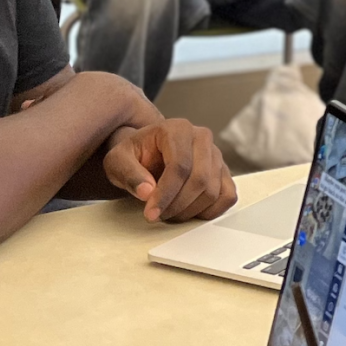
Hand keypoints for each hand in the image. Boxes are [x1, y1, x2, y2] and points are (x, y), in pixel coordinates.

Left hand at [105, 117, 236, 222]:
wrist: (147, 154)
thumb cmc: (134, 156)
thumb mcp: (118, 161)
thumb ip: (129, 174)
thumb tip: (147, 192)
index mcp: (177, 129)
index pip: (180, 165)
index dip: (166, 194)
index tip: (151, 213)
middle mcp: (202, 137)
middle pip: (199, 179)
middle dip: (177, 205)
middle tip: (158, 216)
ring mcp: (216, 154)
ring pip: (213, 191)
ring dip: (190, 210)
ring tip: (169, 213)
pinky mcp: (224, 171)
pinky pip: (227, 196)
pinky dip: (211, 210)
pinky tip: (189, 212)